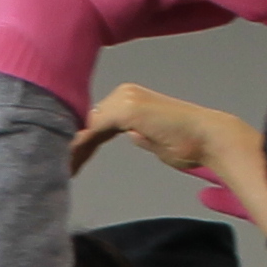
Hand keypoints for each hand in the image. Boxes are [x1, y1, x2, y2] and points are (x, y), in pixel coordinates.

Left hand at [71, 83, 266, 222]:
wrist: (210, 138)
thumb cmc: (189, 143)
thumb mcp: (155, 139)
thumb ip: (139, 134)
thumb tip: (129, 134)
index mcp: (130, 99)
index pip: (96, 122)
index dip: (79, 144)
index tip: (68, 164)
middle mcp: (124, 94)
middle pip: (85, 122)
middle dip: (69, 147)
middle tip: (56, 171)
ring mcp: (123, 99)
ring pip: (84, 127)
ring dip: (70, 150)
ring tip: (58, 173)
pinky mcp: (125, 110)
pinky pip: (92, 132)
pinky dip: (78, 149)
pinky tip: (68, 166)